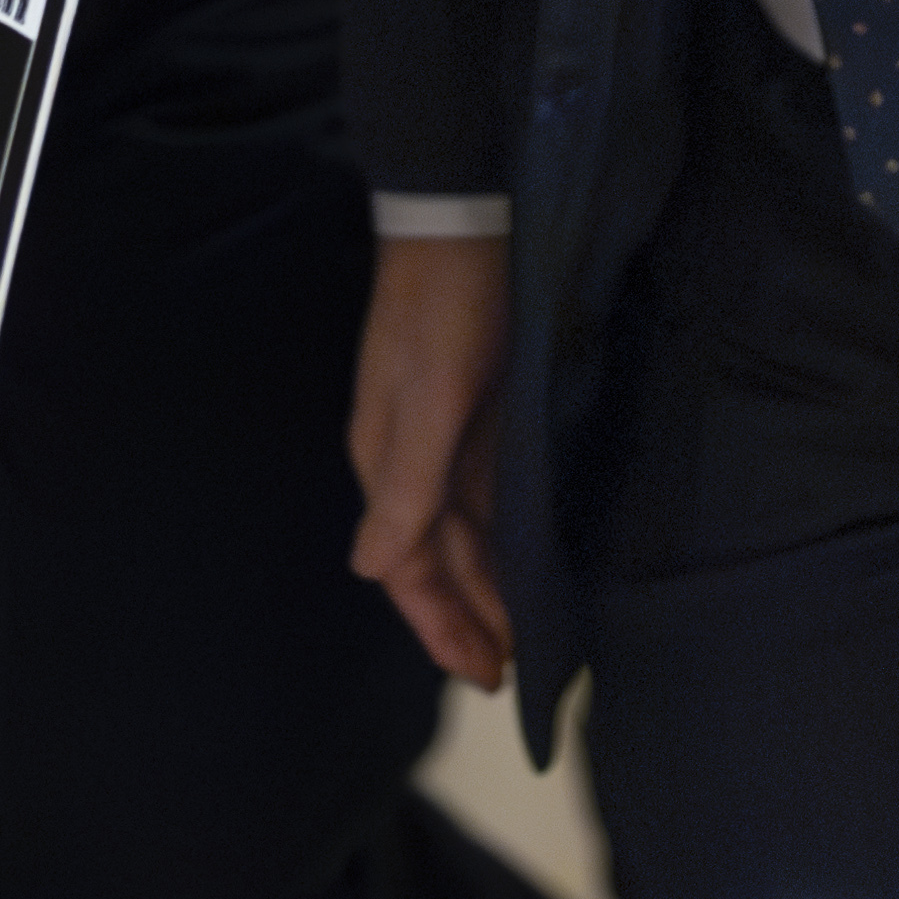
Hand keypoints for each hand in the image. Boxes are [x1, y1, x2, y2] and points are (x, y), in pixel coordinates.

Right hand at [348, 232, 516, 688]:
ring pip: (468, 533)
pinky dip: (505, 535)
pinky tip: (528, 554)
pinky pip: (490, 496)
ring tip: (522, 631)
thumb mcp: (426, 402)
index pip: (409, 569)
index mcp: (386, 464)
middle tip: (510, 672)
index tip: (482, 676)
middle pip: (440, 560)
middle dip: (468, 618)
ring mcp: (447, 437)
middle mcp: (412, 461)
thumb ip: (405, 489)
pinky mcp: (482, 412)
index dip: (442, 626)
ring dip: (489, 584)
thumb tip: (371, 570)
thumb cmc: (442, 312)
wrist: (466, 222)